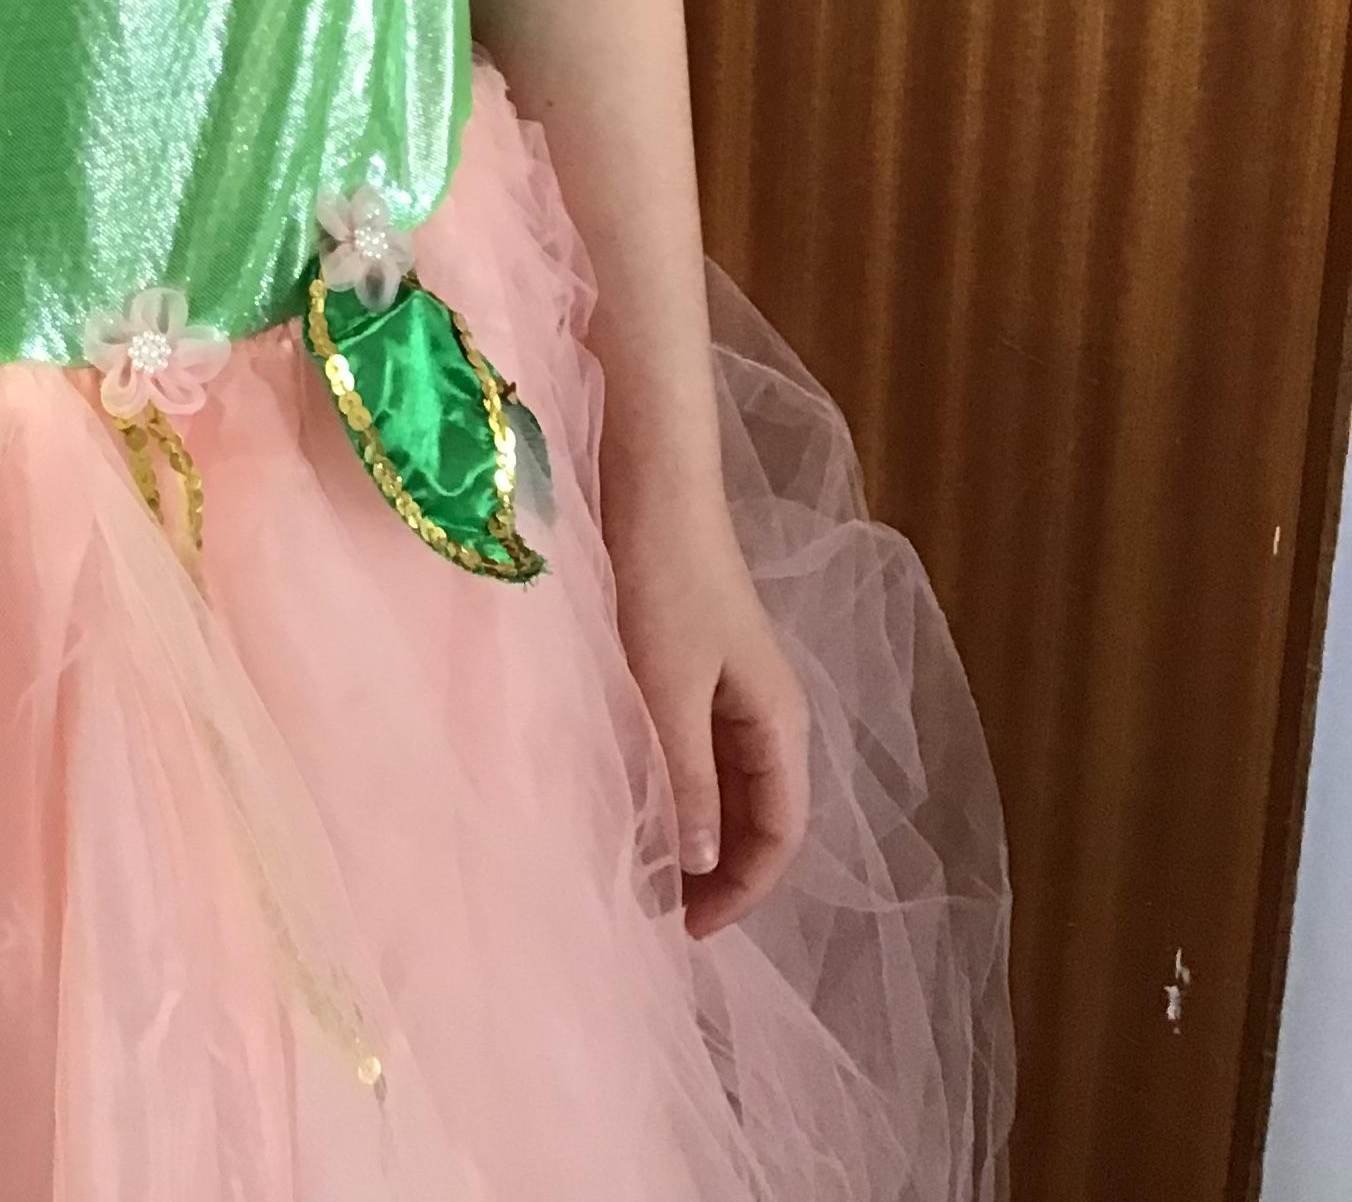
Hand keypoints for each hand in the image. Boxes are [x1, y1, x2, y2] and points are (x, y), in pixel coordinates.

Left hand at [608, 495, 809, 938]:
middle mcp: (766, 711)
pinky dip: (676, 786)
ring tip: (643, 871)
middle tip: (657, 914)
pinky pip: (697, 750)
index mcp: (779, 722)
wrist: (651, 485)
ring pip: (724, 784)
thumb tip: (699, 866)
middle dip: (717, 871)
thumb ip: (686, 781)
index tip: (687, 931)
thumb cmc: (663, 583)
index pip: (780, 834)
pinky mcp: (696, 665)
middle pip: (757, 815)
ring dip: (694, 831)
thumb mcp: (669, 692)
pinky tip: (636, 800)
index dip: (741, 891)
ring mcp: (731, 687)